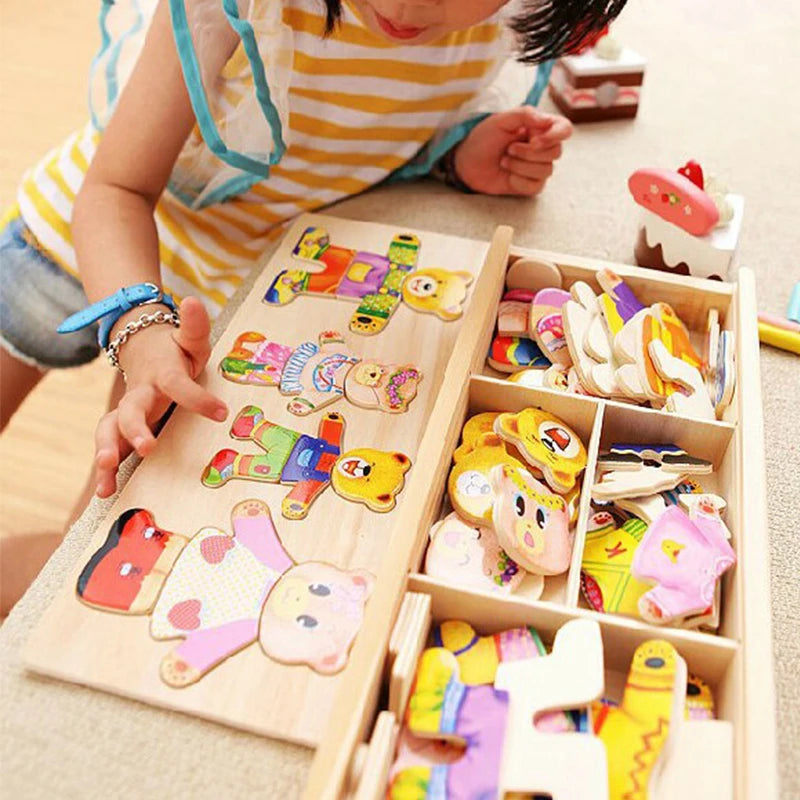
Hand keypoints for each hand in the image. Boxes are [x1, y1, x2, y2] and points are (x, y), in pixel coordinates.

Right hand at [94, 297, 227, 497]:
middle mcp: (141, 393)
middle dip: (135, 428)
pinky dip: (105, 469)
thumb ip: (194, 325)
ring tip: (107, 475)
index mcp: (164, 373)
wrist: (142, 348)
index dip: (198, 398)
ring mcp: (128, 411)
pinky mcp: (122, 428)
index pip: (179, 384)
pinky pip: (110, 446)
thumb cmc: (175, 349)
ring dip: (108, 450)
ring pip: (110, 429)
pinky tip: (103, 493)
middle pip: (131, 409)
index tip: (221, 412)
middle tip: (147, 447)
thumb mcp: (190, 337)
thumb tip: (192, 299)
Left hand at [453, 107, 572, 195]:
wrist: (468, 162)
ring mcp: (538, 167)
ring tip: (504, 160)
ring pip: (546, 170)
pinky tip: (508, 175)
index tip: (535, 139)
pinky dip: (519, 181)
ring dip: (521, 166)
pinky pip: (536, 186)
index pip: (564, 129)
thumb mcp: (501, 120)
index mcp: (539, 128)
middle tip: (509, 149)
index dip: (556, 135)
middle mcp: (543, 147)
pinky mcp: (530, 185)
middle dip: (529, 152)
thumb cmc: (484, 138)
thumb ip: (525, 115)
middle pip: (555, 152)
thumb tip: (546, 121)